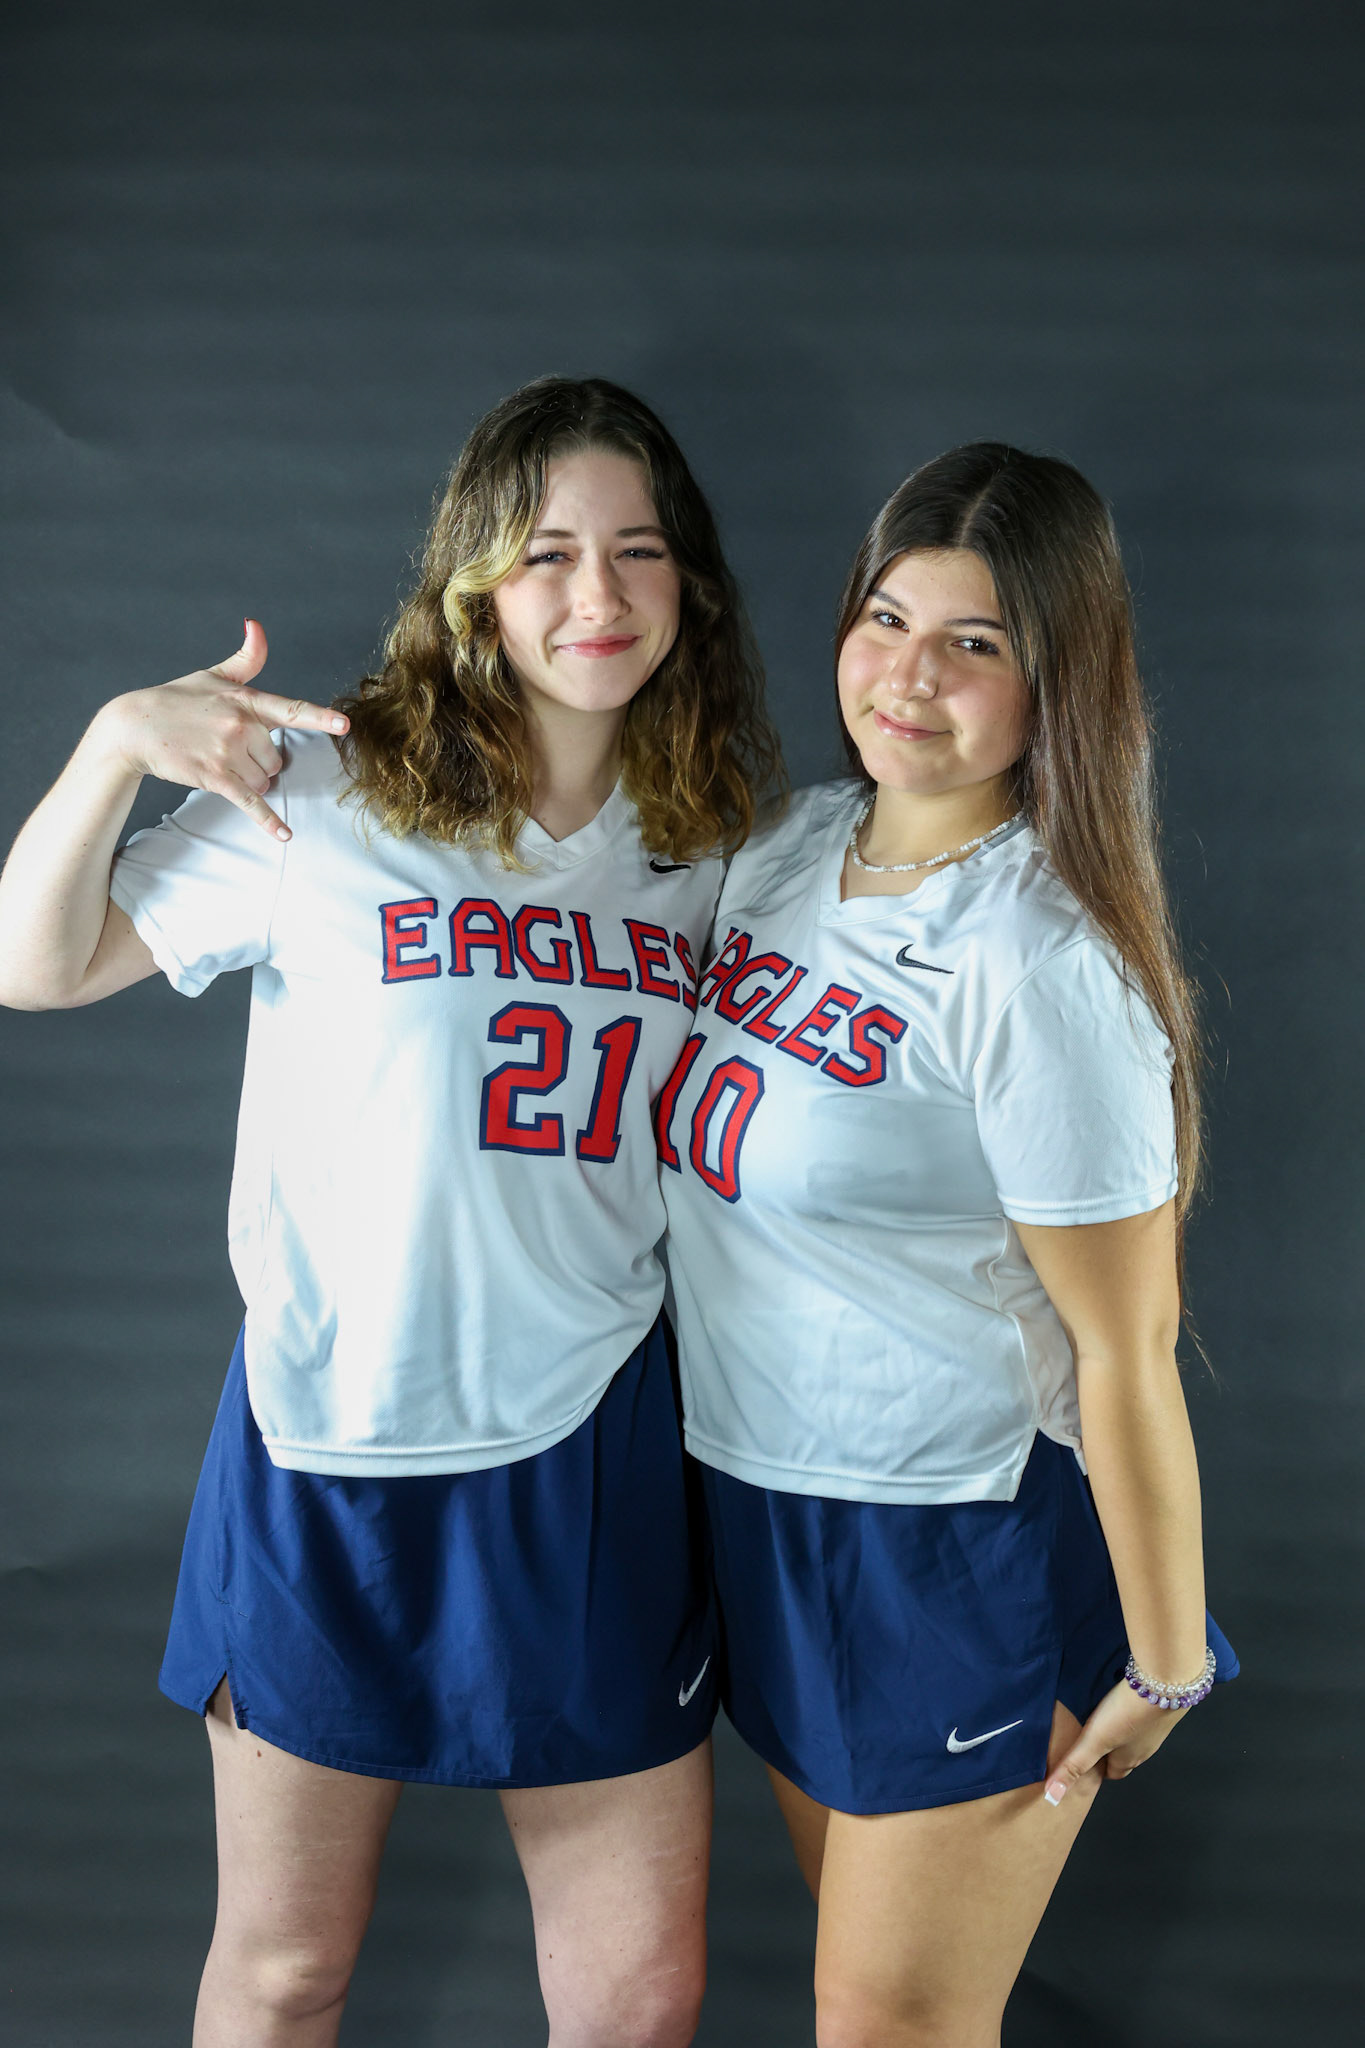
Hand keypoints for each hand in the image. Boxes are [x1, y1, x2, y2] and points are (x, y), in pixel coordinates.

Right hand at [94, 619, 348, 839]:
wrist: (133, 726)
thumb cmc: (175, 700)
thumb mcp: (212, 676)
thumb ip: (245, 659)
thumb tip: (256, 624)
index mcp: (245, 701)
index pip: (290, 710)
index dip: (320, 718)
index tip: (344, 726)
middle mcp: (240, 725)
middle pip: (276, 759)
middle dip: (259, 762)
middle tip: (227, 750)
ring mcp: (227, 752)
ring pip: (264, 781)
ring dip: (249, 781)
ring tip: (219, 764)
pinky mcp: (214, 777)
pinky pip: (250, 802)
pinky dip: (268, 821)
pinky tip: (285, 835)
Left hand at [1043, 1679, 1188, 1805]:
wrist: (1165, 1682)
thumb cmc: (1127, 1714)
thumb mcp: (1094, 1740)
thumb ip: (1074, 1765)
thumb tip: (1053, 1796)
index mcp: (1129, 1759)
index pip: (1114, 1773)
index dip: (1099, 1769)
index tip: (1085, 1761)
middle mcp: (1145, 1747)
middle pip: (1126, 1755)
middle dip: (1110, 1751)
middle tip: (1092, 1739)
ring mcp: (1156, 1726)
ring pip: (1136, 1735)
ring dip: (1122, 1730)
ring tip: (1105, 1717)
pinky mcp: (1162, 1704)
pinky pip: (1145, 1713)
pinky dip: (1134, 1710)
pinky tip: (1125, 1697)